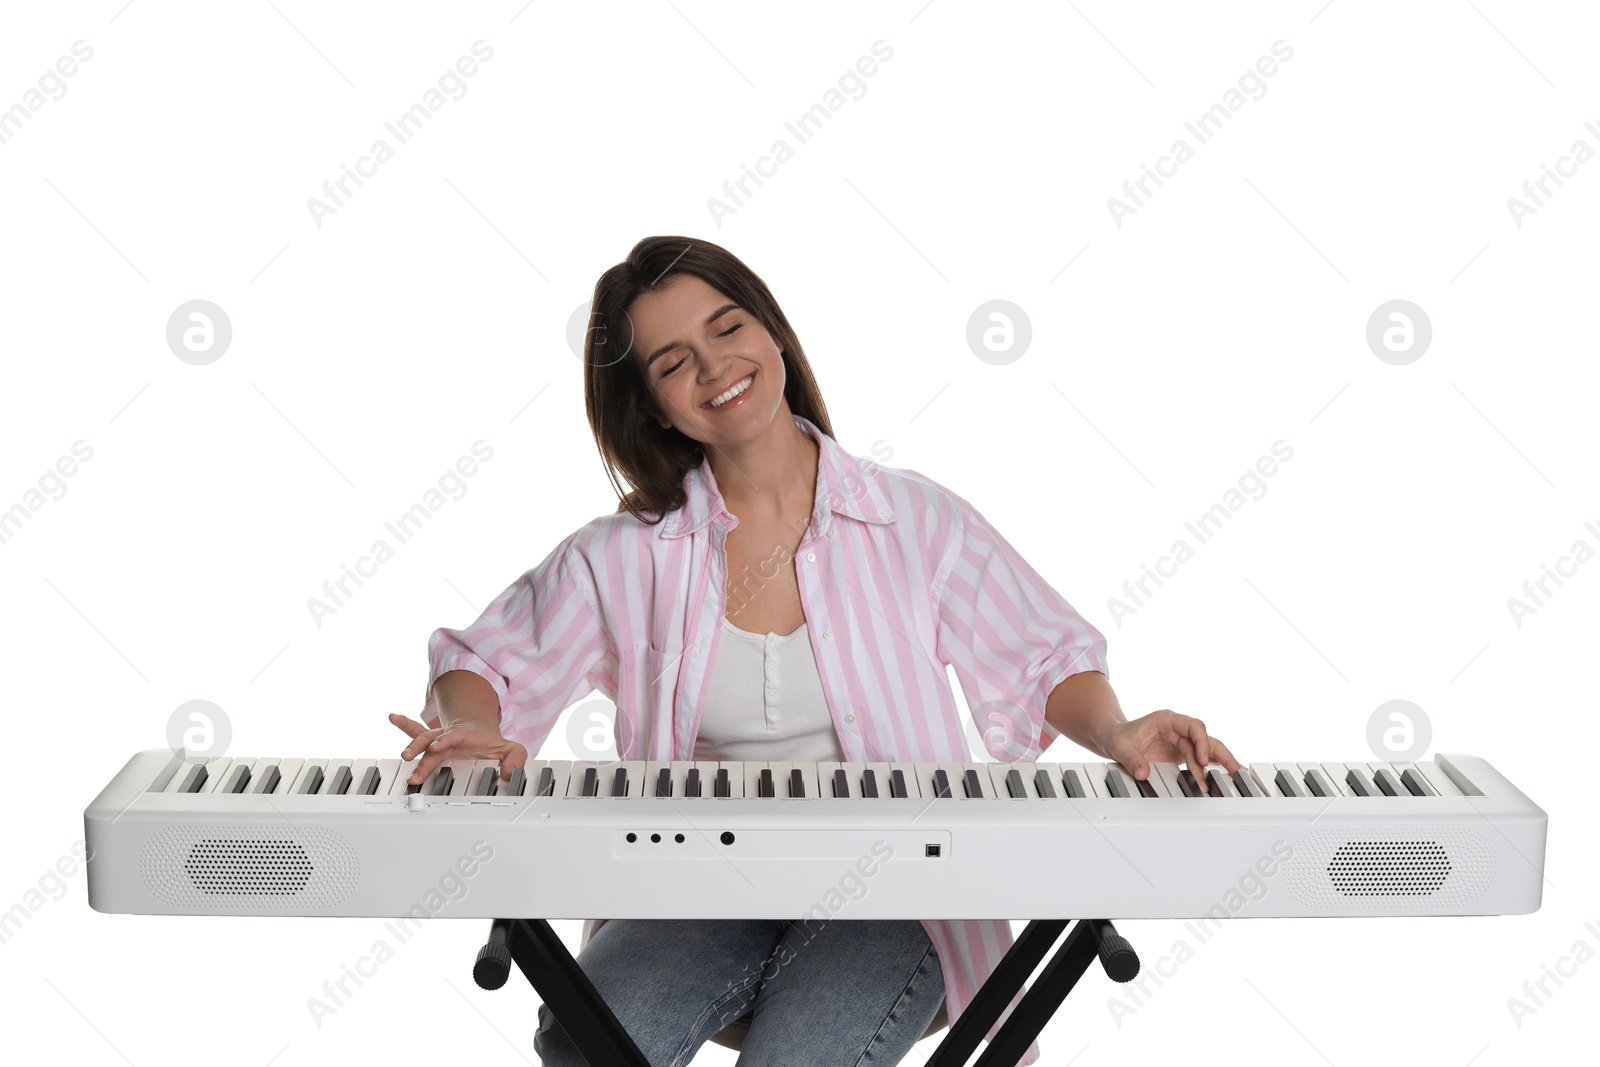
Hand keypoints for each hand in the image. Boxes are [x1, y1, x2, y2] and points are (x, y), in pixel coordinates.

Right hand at [388, 712, 527, 786]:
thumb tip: (508, 773)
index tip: (436, 747)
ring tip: (402, 754)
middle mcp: (450, 736)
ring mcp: (439, 737)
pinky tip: (392, 717)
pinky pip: (415, 731)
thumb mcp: (511, 750)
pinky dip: (403, 725)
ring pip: (423, 739)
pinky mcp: (432, 741)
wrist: (481, 732)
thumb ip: (515, 759)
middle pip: (434, 741)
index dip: (446, 740)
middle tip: (410, 759)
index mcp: (467, 736)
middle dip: (422, 750)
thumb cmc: (492, 744)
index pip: (455, 736)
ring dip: (412, 746)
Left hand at [1099, 710, 1239, 794]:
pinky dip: (1212, 767)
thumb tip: (1143, 773)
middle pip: (1205, 738)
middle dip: (1220, 753)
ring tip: (1236, 777)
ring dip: (1219, 763)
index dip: (1201, 741)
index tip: (1201, 760)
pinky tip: (1225, 776)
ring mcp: (1181, 741)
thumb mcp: (1119, 746)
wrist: (1114, 738)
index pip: (1193, 726)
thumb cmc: (1117, 736)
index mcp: (1166, 720)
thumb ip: (1131, 758)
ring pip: (1206, 749)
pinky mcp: (1181, 753)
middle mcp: (1177, 729)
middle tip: (1233, 770)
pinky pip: (1200, 759)